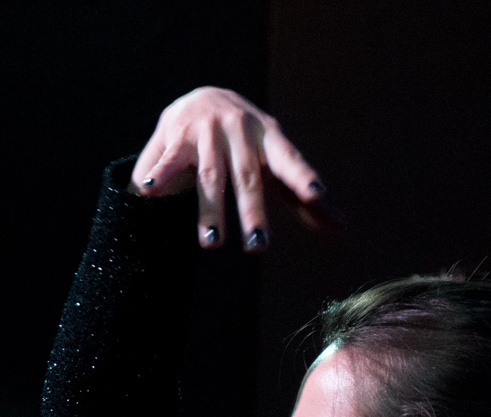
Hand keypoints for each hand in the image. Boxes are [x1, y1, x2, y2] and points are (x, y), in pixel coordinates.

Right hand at [131, 86, 326, 250]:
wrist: (203, 95)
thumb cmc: (248, 143)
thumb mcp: (276, 164)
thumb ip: (303, 199)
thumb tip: (342, 232)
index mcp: (270, 138)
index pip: (289, 160)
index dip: (302, 177)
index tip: (316, 195)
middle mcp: (240, 130)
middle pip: (247, 177)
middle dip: (252, 213)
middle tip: (258, 248)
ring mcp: (208, 130)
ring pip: (210, 175)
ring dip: (209, 210)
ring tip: (212, 244)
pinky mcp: (177, 133)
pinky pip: (169, 159)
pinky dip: (160, 176)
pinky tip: (149, 193)